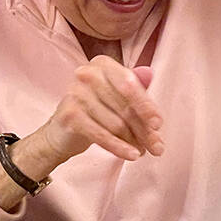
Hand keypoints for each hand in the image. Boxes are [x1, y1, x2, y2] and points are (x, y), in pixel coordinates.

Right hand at [38, 57, 163, 163]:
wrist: (63, 131)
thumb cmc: (95, 111)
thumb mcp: (117, 96)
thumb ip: (135, 88)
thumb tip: (151, 74)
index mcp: (102, 64)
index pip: (130, 84)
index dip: (146, 106)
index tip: (158, 124)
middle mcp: (87, 74)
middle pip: (125, 107)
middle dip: (144, 130)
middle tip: (157, 147)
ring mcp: (76, 93)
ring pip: (117, 124)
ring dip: (134, 141)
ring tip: (142, 151)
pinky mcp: (69, 115)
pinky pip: (102, 135)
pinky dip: (119, 147)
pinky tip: (131, 155)